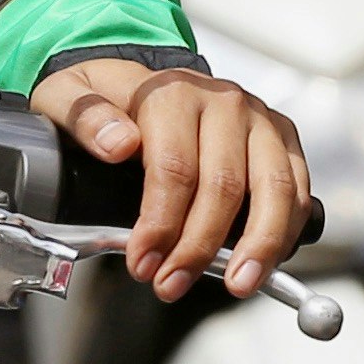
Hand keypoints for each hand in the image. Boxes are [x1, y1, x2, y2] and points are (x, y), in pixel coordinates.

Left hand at [31, 60, 311, 303]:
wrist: (141, 78)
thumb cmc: (105, 98)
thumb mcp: (66, 94)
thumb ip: (82, 114)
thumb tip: (118, 143)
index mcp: (172, 93)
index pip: (174, 167)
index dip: (160, 224)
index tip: (142, 263)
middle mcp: (224, 102)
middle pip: (225, 185)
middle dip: (200, 247)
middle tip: (172, 284)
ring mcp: (259, 119)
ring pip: (275, 188)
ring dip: (260, 245)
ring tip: (239, 285)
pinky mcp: (281, 138)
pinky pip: (297, 189)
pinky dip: (287, 231)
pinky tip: (264, 264)